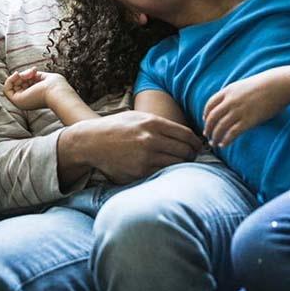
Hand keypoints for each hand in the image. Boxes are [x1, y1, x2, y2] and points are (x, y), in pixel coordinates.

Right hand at [4, 68, 70, 110]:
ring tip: (29, 74)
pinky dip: (9, 79)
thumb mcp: (43, 77)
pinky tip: (17, 75)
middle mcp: (27, 100)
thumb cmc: (56, 86)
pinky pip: (6, 89)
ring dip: (19, 76)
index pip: (24, 84)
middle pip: (18, 83)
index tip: (35, 70)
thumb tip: (24, 73)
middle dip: (24, 74)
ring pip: (12, 85)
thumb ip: (33, 75)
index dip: (27, 75)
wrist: (58, 93)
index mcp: (34, 97)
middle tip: (33, 71)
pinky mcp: (17, 101)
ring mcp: (22, 101)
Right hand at [75, 110, 203, 183]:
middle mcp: (150, 139)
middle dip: (192, 155)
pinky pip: (162, 173)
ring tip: (179, 164)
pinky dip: (167, 172)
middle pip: (185, 151)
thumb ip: (161, 124)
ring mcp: (145, 157)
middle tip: (191, 157)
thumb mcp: (138, 117)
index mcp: (152, 123)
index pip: (186, 135)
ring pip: (176, 164)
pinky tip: (164, 170)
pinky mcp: (139, 172)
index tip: (198, 147)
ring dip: (181, 165)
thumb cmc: (117, 128)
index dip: (196, 143)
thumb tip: (187, 135)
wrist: (91, 142)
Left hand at [203, 69, 289, 147]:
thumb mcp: (244, 85)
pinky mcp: (249, 120)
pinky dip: (226, 140)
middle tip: (207, 135)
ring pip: (220, 127)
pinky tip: (224, 144)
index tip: (205, 120)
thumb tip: (232, 103)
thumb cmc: (266, 84)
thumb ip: (235, 94)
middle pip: (212, 117)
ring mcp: (239, 110)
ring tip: (214, 143)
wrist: (280, 85)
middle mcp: (230, 101)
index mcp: (228, 91)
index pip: (210, 104)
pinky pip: (232, 133)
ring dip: (215, 136)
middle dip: (208, 128)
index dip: (206, 114)